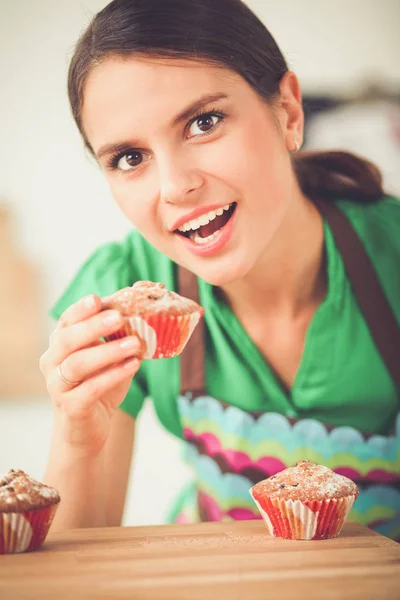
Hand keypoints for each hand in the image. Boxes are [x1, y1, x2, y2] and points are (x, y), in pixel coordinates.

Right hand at [40, 294, 141, 454]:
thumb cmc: (98, 384)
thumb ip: (119, 336)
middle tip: (119, 318)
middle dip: (93, 326)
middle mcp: (53, 362)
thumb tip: (148, 309)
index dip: (80, 309)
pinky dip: (113, 376)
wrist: (88, 427)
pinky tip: (133, 366)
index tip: (97, 299)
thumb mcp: (109, 357)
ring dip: (108, 352)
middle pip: (67, 339)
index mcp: (60, 344)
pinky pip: (90, 389)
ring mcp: (58, 386)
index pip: (66, 321)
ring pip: (77, 364)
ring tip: (135, 343)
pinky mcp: (71, 407)